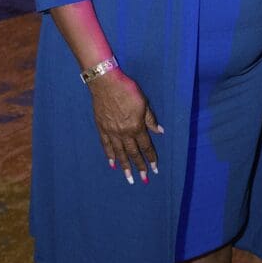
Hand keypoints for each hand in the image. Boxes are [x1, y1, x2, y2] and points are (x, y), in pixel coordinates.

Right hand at [88, 69, 163, 183]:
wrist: (106, 83)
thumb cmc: (127, 90)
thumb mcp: (144, 103)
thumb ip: (150, 119)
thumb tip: (160, 131)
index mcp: (136, 126)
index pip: (145, 146)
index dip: (151, 157)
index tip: (155, 168)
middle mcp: (124, 133)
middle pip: (133, 153)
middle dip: (139, 167)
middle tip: (143, 179)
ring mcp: (111, 132)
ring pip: (119, 153)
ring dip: (125, 166)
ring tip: (128, 178)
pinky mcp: (102, 128)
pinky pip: (106, 146)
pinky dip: (110, 156)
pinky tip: (113, 164)